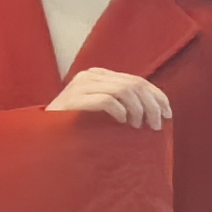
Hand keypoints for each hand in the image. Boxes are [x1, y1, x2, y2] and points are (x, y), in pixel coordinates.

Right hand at [49, 66, 170, 127]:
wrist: (44, 136)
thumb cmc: (76, 127)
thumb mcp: (102, 111)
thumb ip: (122, 102)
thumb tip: (156, 108)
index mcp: (99, 75)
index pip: (137, 80)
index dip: (157, 96)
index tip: (167, 114)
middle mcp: (90, 75)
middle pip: (134, 84)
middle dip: (151, 105)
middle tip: (154, 125)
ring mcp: (80, 86)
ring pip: (124, 90)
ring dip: (138, 110)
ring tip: (138, 126)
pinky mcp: (73, 99)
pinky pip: (107, 100)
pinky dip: (120, 112)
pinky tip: (121, 123)